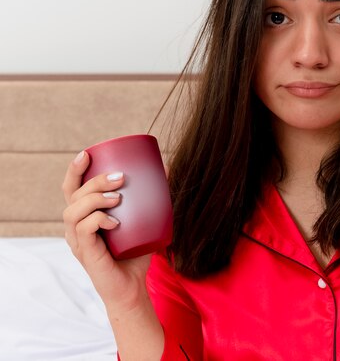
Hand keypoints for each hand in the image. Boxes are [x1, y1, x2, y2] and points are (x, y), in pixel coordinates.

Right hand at [62, 150, 152, 313]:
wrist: (133, 288)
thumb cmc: (136, 253)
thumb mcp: (144, 220)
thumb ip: (151, 198)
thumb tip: (166, 169)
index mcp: (85, 216)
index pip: (72, 189)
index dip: (75, 170)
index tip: (87, 153)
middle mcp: (76, 227)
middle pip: (73, 195)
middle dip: (94, 181)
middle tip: (120, 178)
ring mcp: (78, 241)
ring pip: (73, 211)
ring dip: (95, 199)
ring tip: (118, 198)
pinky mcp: (86, 254)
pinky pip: (83, 231)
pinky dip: (98, 221)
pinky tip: (115, 222)